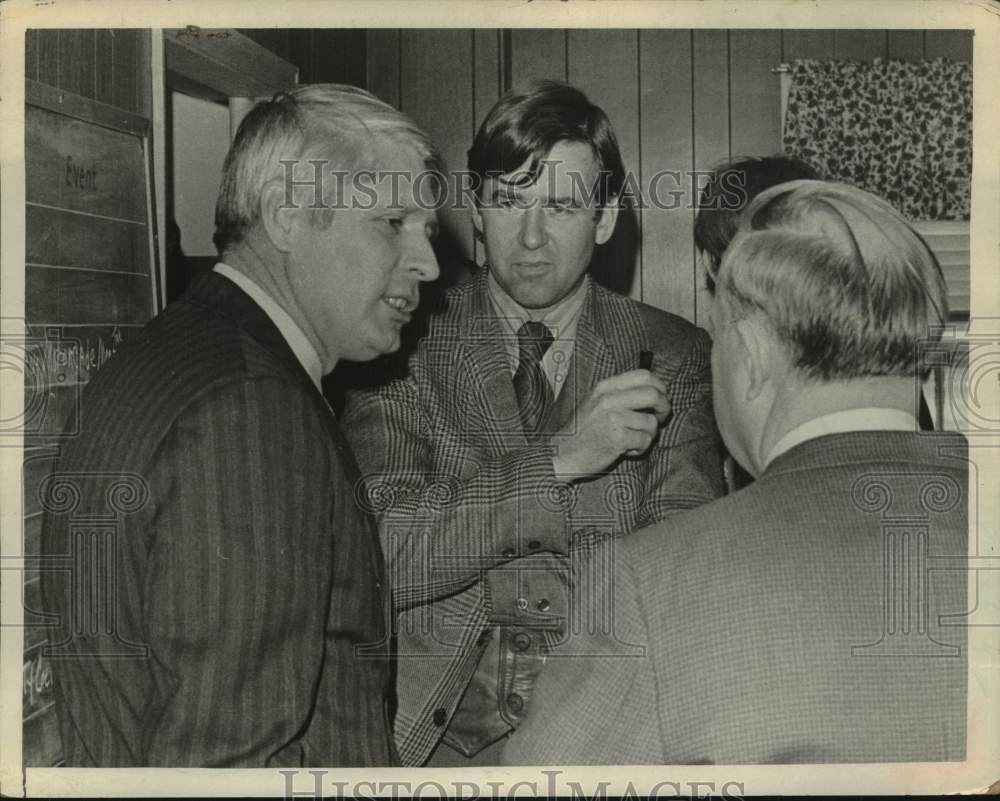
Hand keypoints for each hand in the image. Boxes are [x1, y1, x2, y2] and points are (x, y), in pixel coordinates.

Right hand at [550, 369, 669, 481]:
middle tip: (660, 418)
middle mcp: (609, 399)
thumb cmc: (584, 431)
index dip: (660, 387)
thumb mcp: (597, 402)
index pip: (644, 375)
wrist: (562, 454)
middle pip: (654, 394)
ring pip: (652, 422)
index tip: (660, 399)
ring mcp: (613, 418)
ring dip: (649, 435)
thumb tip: (656, 391)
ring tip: (633, 440)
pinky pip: (645, 441)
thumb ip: (621, 394)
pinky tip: (626, 450)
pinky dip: (640, 449)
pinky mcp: (617, 438)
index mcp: (605, 387)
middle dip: (664, 408)